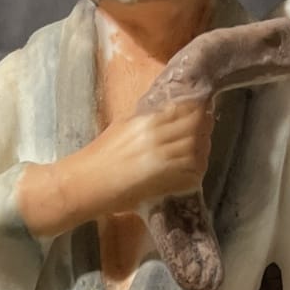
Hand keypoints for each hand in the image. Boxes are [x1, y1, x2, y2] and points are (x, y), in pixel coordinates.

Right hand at [17, 99, 212, 235]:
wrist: (86, 183)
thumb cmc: (100, 155)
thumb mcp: (124, 125)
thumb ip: (147, 117)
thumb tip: (167, 111)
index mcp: (147, 120)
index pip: (185, 107)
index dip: (198, 107)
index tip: (200, 109)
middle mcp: (158, 137)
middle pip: (196, 125)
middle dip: (203, 127)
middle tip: (203, 130)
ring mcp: (163, 160)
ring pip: (198, 148)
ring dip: (201, 148)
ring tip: (197, 150)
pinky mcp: (165, 181)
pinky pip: (193, 171)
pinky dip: (196, 168)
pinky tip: (192, 168)